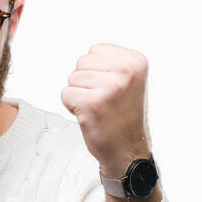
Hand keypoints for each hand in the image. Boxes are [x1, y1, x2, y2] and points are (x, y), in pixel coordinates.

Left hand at [60, 43, 151, 174]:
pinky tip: (90, 116)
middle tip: (103, 101)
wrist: (127, 151)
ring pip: (72, 78)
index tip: (111, 89)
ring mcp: (110, 88)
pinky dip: (72, 107)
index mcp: (136, 62)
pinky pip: (65, 94)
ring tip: (97, 108)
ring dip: (79, 95)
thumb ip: (112, 63)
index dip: (96, 71)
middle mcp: (126, 72)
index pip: (95, 51)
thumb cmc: (123, 117)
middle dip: (86, 82)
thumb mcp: (129, 81)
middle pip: (82, 62)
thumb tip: (86, 55)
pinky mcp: (93, 103)